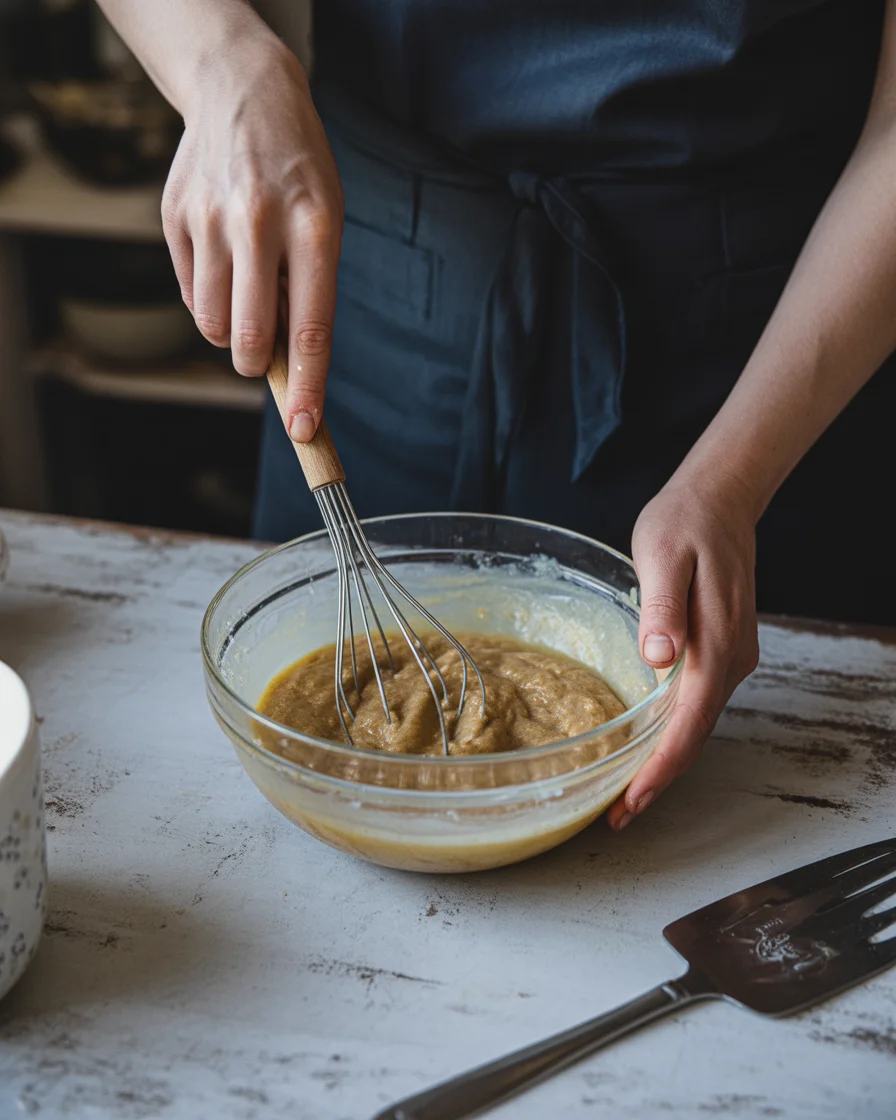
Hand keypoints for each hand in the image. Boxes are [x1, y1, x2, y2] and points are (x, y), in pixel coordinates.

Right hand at [161, 37, 342, 440]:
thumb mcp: (327, 220)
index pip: (311, 328)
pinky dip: (208, 297)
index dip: (306, 387)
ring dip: (229, 330)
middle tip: (262, 349)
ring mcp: (209, 218)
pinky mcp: (173, 217)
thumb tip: (286, 365)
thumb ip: (310, 290)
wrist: (244, 93)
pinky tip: (224, 259)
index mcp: (314, 227)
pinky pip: (187, 294)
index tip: (303, 429)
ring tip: (247, 290)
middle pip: (248, 337)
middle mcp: (258, 222)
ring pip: (209, 324)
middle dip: (255, 362)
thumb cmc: (299, 172)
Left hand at [606, 471, 760, 830]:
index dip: (658, 770)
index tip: (629, 803)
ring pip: (697, 723)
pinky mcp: (723, 647)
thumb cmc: (684, 523)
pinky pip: (699, 702)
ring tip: (626, 790)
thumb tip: (658, 659)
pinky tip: (649, 742)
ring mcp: (731, 655)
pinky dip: (674, 732)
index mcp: (715, 644)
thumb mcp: (663, 557)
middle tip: (617, 814)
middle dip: (657, 779)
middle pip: (694, 736)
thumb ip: (662, 609)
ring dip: (665, 760)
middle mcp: (731, 659)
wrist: (719, 499)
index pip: (687, 726)